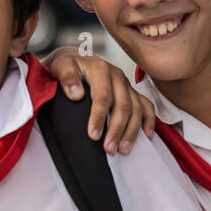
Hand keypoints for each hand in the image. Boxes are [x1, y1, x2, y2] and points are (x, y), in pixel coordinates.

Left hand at [42, 47, 156, 153]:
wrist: (77, 62)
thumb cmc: (68, 67)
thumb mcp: (61, 66)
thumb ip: (66, 78)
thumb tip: (76, 95)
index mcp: (100, 69)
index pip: (103, 96)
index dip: (99, 117)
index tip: (93, 136)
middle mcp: (117, 76)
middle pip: (123, 105)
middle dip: (117, 129)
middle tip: (109, 148)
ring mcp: (126, 84)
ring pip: (136, 108)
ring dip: (131, 130)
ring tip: (122, 149)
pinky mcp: (132, 91)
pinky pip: (146, 105)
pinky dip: (149, 120)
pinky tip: (147, 135)